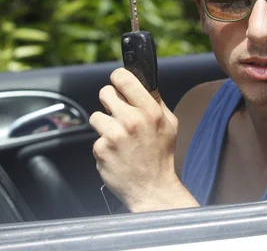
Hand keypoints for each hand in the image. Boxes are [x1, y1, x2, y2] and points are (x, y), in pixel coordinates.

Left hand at [90, 68, 196, 211]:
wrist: (152, 189)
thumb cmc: (161, 156)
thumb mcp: (170, 125)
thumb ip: (156, 101)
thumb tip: (143, 82)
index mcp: (150, 111)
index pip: (124, 79)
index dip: (118, 78)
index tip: (118, 83)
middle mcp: (132, 120)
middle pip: (106, 93)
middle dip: (110, 102)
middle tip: (119, 114)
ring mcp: (114, 135)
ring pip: (97, 116)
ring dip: (105, 125)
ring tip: (119, 138)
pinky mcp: (101, 149)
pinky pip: (96, 138)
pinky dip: (104, 145)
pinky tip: (116, 153)